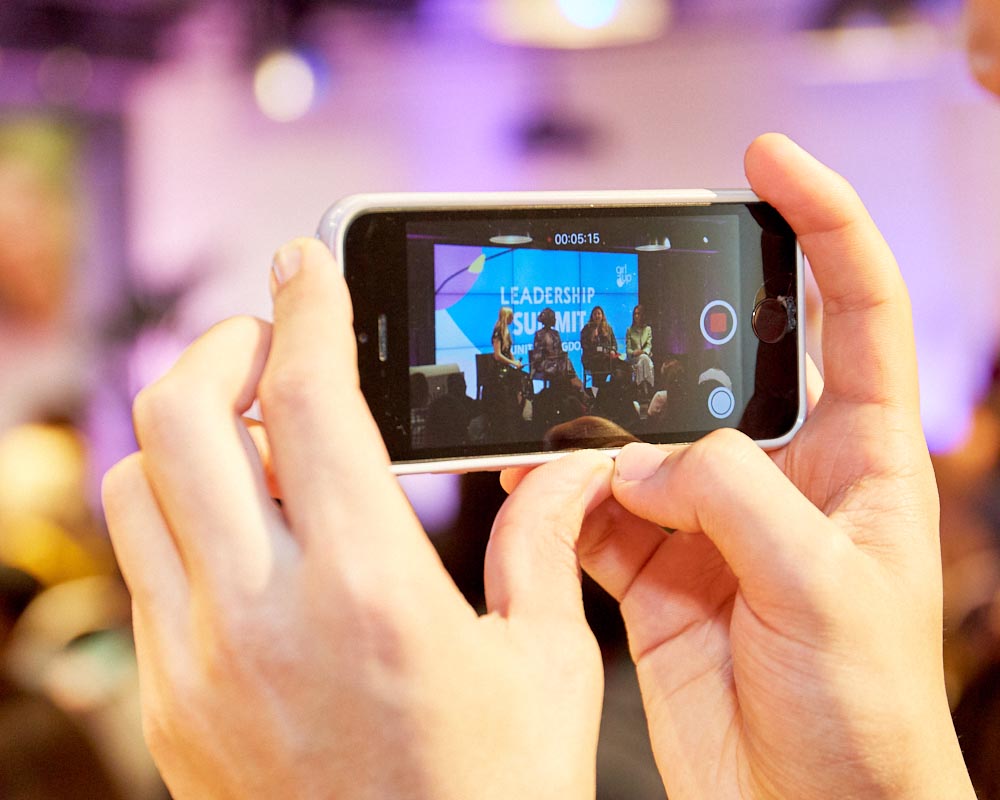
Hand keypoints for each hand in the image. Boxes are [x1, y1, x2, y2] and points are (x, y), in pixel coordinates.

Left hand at [102, 239, 614, 799]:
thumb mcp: (546, 669)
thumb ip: (545, 545)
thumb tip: (574, 468)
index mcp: (371, 594)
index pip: (313, 401)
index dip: (309, 308)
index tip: (308, 261)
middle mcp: (260, 619)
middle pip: (179, 418)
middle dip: (220, 348)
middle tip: (271, 343)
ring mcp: (194, 666)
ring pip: (136, 486)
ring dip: (189, 432)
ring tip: (259, 434)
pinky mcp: (167, 705)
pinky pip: (142, 567)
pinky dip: (180, 511)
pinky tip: (249, 530)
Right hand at [505, 134, 975, 799]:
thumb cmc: (867, 718)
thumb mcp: (825, 589)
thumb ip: (732, 498)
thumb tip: (644, 457)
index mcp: (861, 460)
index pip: (856, 307)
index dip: (821, 222)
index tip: (765, 166)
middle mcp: (785, 477)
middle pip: (719, 369)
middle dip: (660, 343)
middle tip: (602, 319)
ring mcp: (715, 521)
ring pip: (641, 442)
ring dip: (593, 435)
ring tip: (549, 428)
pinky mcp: (660, 568)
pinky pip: (597, 510)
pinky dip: (560, 499)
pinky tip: (532, 492)